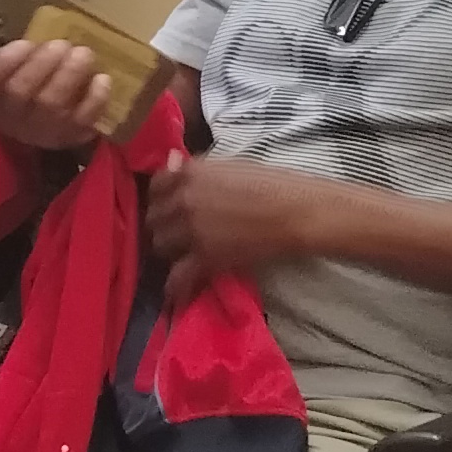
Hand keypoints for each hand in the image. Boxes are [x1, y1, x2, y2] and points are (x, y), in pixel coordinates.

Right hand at [0, 37, 114, 154]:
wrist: (42, 133)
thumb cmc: (27, 91)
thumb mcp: (12, 74)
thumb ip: (19, 55)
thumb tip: (45, 25)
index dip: (5, 59)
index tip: (26, 42)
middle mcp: (12, 117)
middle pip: (20, 90)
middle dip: (42, 62)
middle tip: (61, 44)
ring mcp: (42, 130)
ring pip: (52, 103)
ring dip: (69, 73)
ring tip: (83, 53)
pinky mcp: (71, 137)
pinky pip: (83, 119)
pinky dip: (95, 97)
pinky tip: (101, 79)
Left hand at [144, 153, 335, 304]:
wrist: (296, 211)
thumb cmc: (274, 183)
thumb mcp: (230, 165)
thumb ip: (195, 168)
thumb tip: (171, 161)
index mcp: (191, 173)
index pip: (156, 185)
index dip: (160, 197)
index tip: (167, 205)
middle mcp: (184, 199)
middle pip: (154, 218)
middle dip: (163, 225)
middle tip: (175, 232)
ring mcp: (191, 230)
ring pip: (160, 245)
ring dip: (169, 250)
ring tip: (181, 255)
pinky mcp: (205, 258)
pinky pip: (177, 276)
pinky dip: (175, 285)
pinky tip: (176, 290)